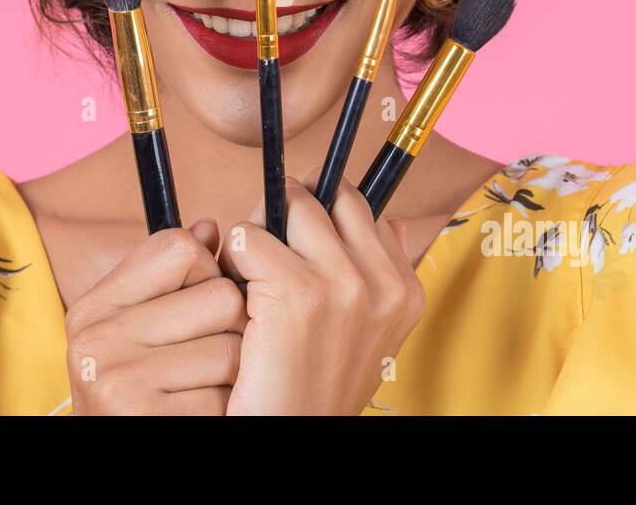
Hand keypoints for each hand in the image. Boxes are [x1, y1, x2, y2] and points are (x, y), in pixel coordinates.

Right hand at [65, 220, 246, 414]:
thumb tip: (209, 228)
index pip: (180, 247)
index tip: (192, 303)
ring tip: (202, 387)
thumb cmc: (139, 391)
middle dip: (230, 327)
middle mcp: (96, 341)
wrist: (119, 448)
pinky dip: (227, 408)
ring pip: (233, 349)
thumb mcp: (137, 329)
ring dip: (234, 372)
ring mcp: (118, 383)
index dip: (205, 272)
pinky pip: (227, 396)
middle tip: (203, 356)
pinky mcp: (147, 419)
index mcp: (93, 307)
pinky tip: (203, 414)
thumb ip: (171, 278)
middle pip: (221, 296)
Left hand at [218, 178, 425, 414]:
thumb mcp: (370, 335)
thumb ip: (381, 275)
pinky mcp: (296, 291)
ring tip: (250, 276)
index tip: (297, 238)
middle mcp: (382, 283)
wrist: (291, 438)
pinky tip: (238, 297)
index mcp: (404, 290)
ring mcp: (343, 285)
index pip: (361, 208)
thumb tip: (391, 221)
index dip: (320, 216)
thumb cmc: (315, 389)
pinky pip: (248, 238)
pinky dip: (231, 261)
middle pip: (324, 198)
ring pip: (286, 208)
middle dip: (287, 212)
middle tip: (265, 251)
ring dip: (257, 234)